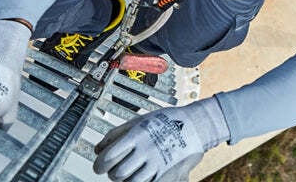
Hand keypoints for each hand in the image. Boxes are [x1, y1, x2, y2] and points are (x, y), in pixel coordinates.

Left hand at [94, 97, 229, 181]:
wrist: (197, 124)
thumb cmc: (167, 120)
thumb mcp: (140, 120)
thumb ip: (117, 133)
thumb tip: (98, 149)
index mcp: (136, 135)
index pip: (108, 157)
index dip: (99, 165)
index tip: (100, 166)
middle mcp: (146, 150)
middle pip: (118, 174)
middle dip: (114, 174)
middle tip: (117, 170)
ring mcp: (158, 163)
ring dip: (127, 180)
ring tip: (131, 173)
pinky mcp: (168, 172)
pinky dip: (143, 181)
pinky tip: (143, 176)